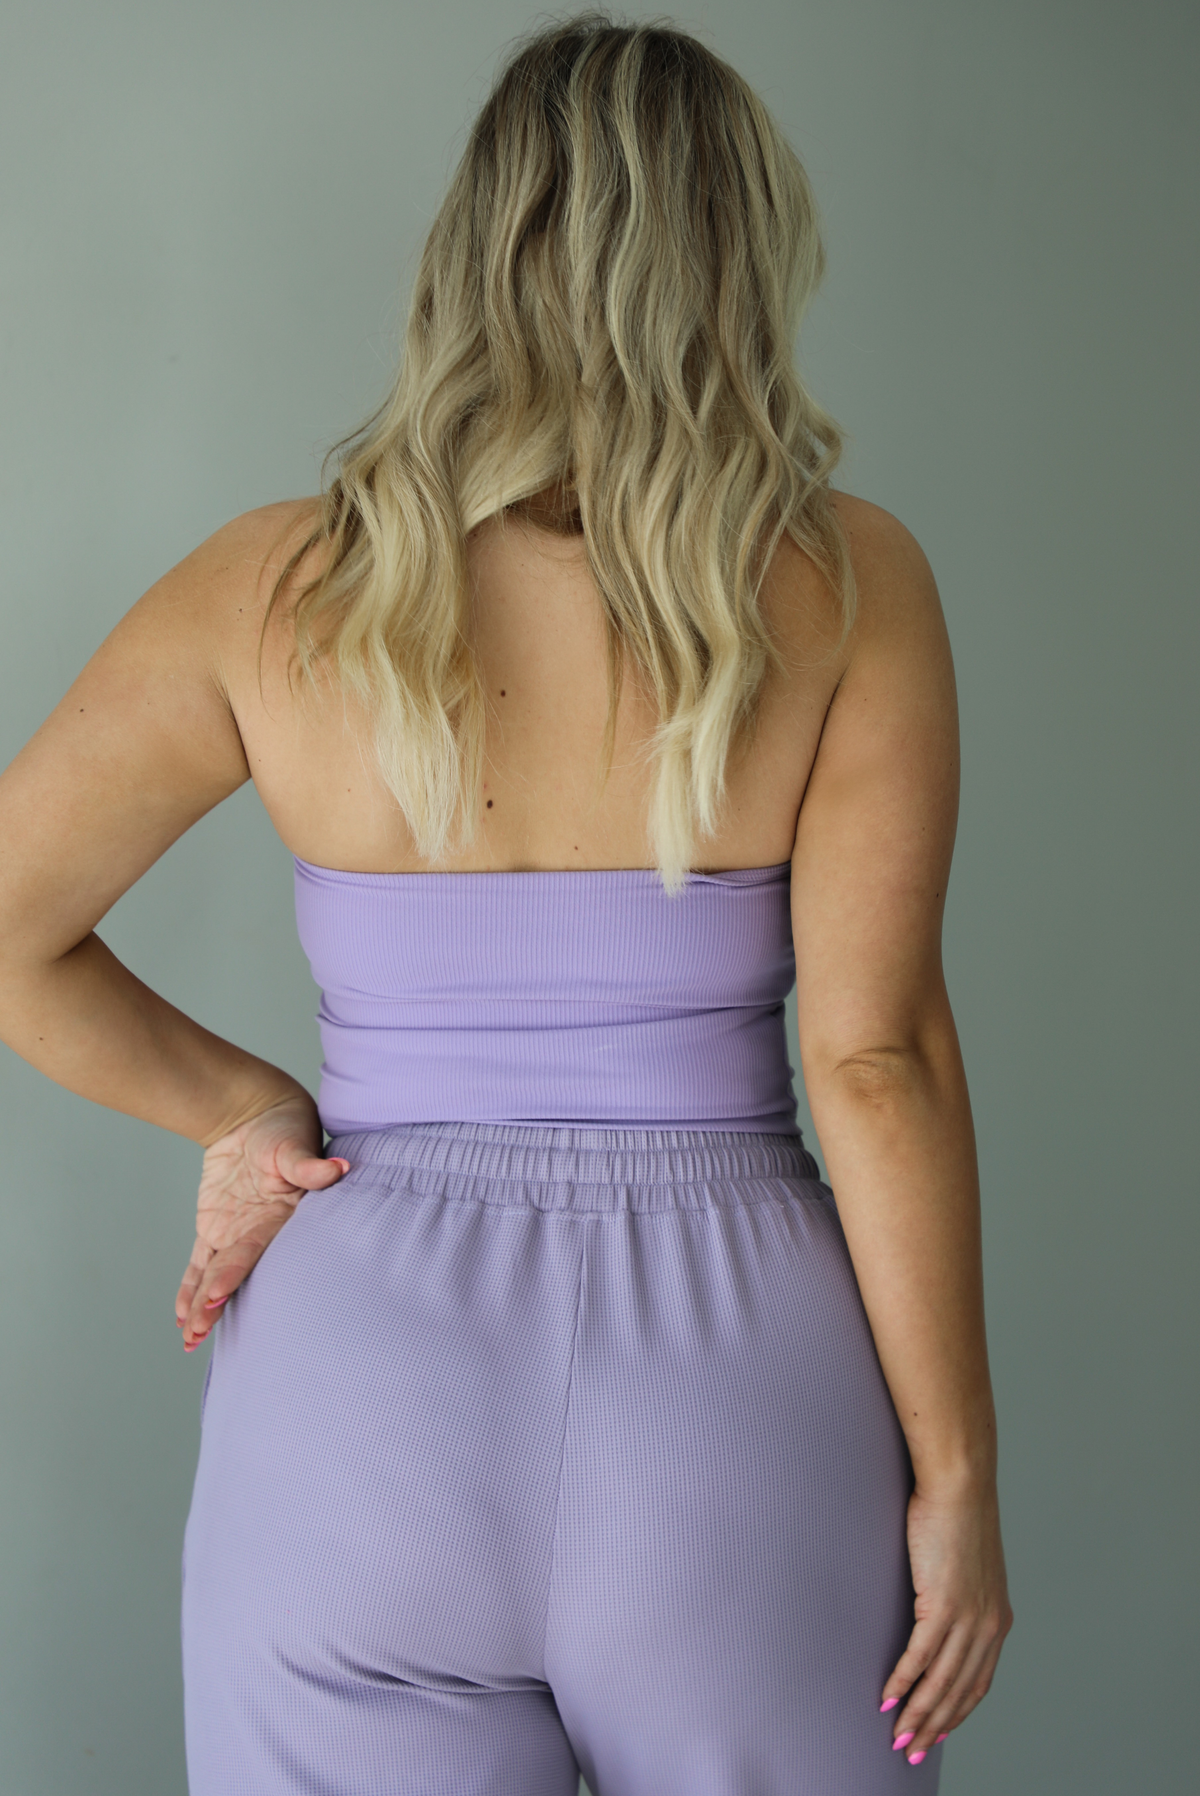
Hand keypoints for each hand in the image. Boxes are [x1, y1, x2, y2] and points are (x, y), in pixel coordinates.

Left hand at [174, 1090, 348, 1349]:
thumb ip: (310, 1164)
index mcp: (280, 1219)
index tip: (215, 1295)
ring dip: (202, 1307)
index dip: (234, 1273)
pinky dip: (190, 1288)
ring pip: (214, 1276)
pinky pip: (200, 1264)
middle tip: (195, 1334)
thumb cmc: (284, 1128)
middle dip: (214, 1304)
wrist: (257, 1115)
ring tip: (189, 1339)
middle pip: (233, 1273)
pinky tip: (182, 1316)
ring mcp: (235, 1234)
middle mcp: (258, 1234)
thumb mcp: (295, 1144)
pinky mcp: (215, 1228)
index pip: (254, 1251)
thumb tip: (339, 1168)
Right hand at [878, 1477, 1013, 1762]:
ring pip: (940, 1683)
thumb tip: (939, 1604)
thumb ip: (961, 1593)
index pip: (979, 1680)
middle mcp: (987, 1626)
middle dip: (934, 1726)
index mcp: (997, 1618)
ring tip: (898, 1737)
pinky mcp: (942, 1606)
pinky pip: (920, 1657)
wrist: (960, 1486)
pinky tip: (888, 1698)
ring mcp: (967, 1619)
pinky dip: (904, 1682)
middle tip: (912, 1751)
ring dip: (917, 1715)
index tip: (939, 1732)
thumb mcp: (969, 1565)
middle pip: (959, 1691)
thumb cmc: (959, 1515)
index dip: (958, 1711)